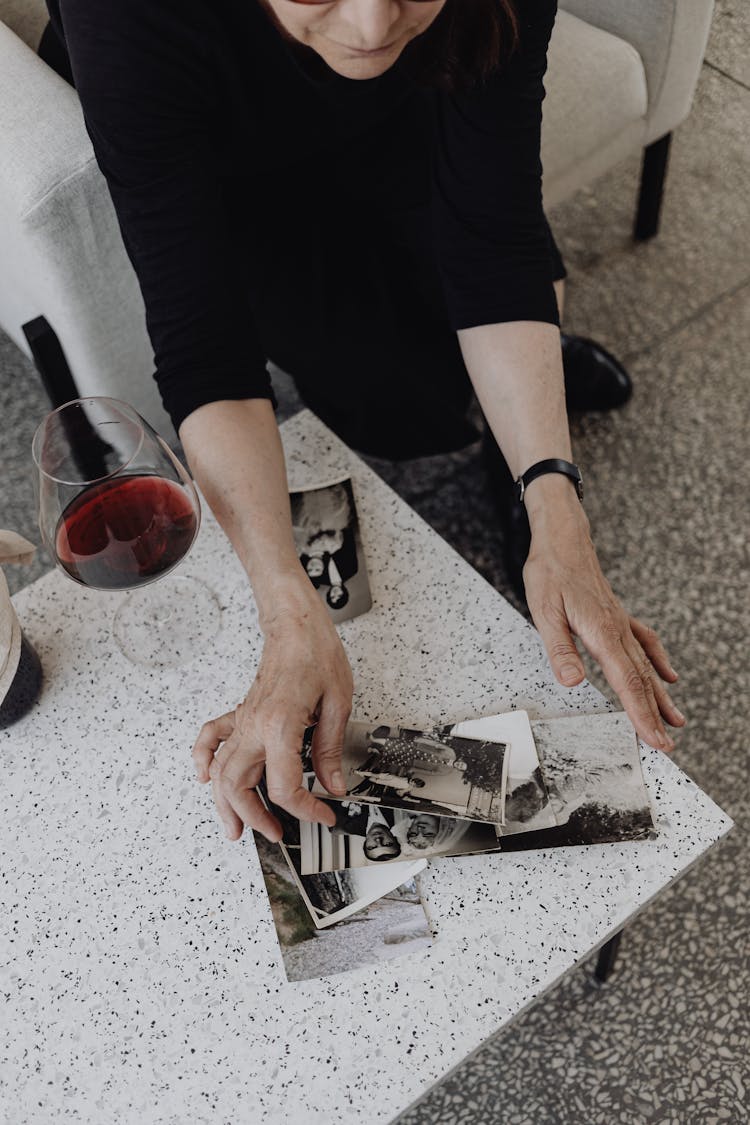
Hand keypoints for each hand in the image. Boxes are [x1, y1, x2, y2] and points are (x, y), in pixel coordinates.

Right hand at [192, 584, 352, 840]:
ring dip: (225, 803)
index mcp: (280, 726)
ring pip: (220, 771)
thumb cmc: (316, 653)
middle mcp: (254, 726)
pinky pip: (210, 739)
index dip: (305, 810)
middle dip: (254, 818)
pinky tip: (204, 777)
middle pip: (239, 786)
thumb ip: (330, 750)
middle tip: (276, 833)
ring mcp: (243, 720)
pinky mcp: (240, 713)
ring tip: (237, 827)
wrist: (295, 625)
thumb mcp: (338, 703)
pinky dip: (202, 761)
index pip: (284, 787)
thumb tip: (333, 785)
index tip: (323, 814)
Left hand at [523, 491, 684, 751]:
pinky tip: (669, 676)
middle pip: (642, 680)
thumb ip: (560, 648)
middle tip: (667, 745)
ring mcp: (620, 623)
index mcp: (602, 633)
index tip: (654, 739)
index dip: (641, 714)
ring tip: (677, 721)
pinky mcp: (617, 617)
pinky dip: (658, 661)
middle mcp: (618, 630)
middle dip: (655, 715)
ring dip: (661, 695)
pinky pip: (645, 643)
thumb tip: (571, 682)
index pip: (627, 682)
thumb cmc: (550, 573)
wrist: (562, 540)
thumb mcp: (544, 611)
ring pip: (646, 665)